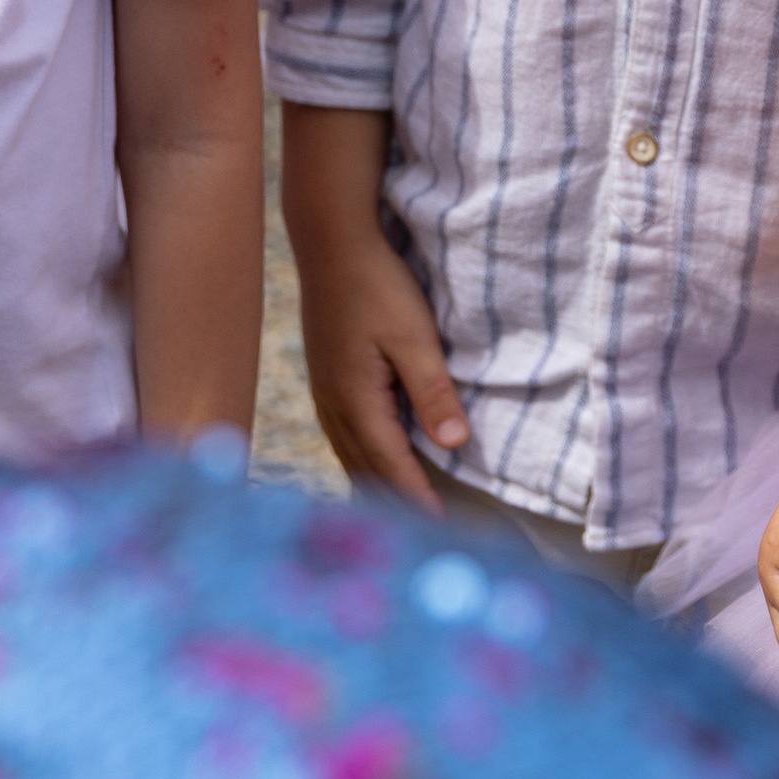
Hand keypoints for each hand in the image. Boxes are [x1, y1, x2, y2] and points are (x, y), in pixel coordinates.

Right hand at [297, 225, 467, 514]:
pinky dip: (363, 458)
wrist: (331, 245)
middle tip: (424, 533)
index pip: (391, 466)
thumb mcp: (415, 337)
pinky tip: (376, 460)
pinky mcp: (325, 379)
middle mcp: (334, 406)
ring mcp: (324, 394)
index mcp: (356, 401)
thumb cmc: (377, 286)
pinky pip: (344, 436)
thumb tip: (454, 444)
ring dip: (377, 483)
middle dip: (394, 503)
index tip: (440, 529)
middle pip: (364, 470)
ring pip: (350, 455)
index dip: (417, 499)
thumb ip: (433, 391)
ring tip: (402, 510)